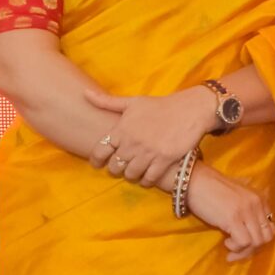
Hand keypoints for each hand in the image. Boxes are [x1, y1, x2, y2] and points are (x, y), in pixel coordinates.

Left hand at [87, 87, 213, 186]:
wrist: (190, 110)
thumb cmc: (160, 105)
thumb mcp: (132, 101)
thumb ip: (107, 102)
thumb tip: (84, 94)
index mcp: (122, 129)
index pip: (100, 151)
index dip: (96, 160)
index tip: (98, 164)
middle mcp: (132, 143)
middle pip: (115, 166)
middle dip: (115, 169)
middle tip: (120, 167)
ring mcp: (148, 153)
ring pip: (131, 174)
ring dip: (131, 175)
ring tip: (134, 172)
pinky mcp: (164, 160)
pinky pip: (149, 178)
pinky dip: (146, 181)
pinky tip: (147, 177)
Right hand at [185, 165, 274, 260]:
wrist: (194, 181)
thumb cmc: (212, 188)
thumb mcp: (237, 193)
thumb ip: (249, 203)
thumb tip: (255, 219)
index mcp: (260, 199)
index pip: (271, 227)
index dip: (259, 240)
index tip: (246, 245)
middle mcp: (257, 204)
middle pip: (267, 237)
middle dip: (252, 249)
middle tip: (237, 252)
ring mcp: (246, 211)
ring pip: (256, 242)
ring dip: (243, 251)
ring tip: (230, 248)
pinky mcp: (233, 218)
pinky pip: (244, 242)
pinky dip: (236, 247)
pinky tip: (226, 242)